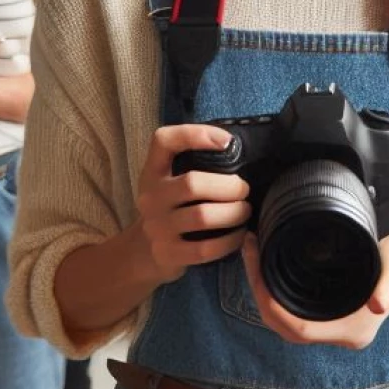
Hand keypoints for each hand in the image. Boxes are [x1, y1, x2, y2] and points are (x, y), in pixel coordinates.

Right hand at [133, 123, 251, 287]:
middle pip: (192, 184)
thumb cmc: (171, 208)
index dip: (196, 134)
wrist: (143, 251)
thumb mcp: (170, 181)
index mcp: (153, 172)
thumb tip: (238, 151)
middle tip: (244, 190)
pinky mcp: (167, 253)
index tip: (228, 143)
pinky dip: (229, 241)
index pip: (164, 141)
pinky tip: (239, 235)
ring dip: (233, 213)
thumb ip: (195, 166)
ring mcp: (156, 227)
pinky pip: (205, 248)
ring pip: (202, 216)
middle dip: (229, 186)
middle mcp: (150, 197)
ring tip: (244, 211)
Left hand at [241, 228, 388, 348]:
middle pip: (284, 326)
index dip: (274, 307)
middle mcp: (339, 335)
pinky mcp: (328, 312)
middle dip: (260, 293)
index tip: (259, 273)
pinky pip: (291, 310)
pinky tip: (266, 265)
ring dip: (263, 292)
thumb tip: (378, 305)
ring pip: (284, 320)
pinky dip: (274, 291)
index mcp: (351, 332)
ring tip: (253, 253)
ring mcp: (332, 325)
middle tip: (249, 252)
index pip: (300, 330)